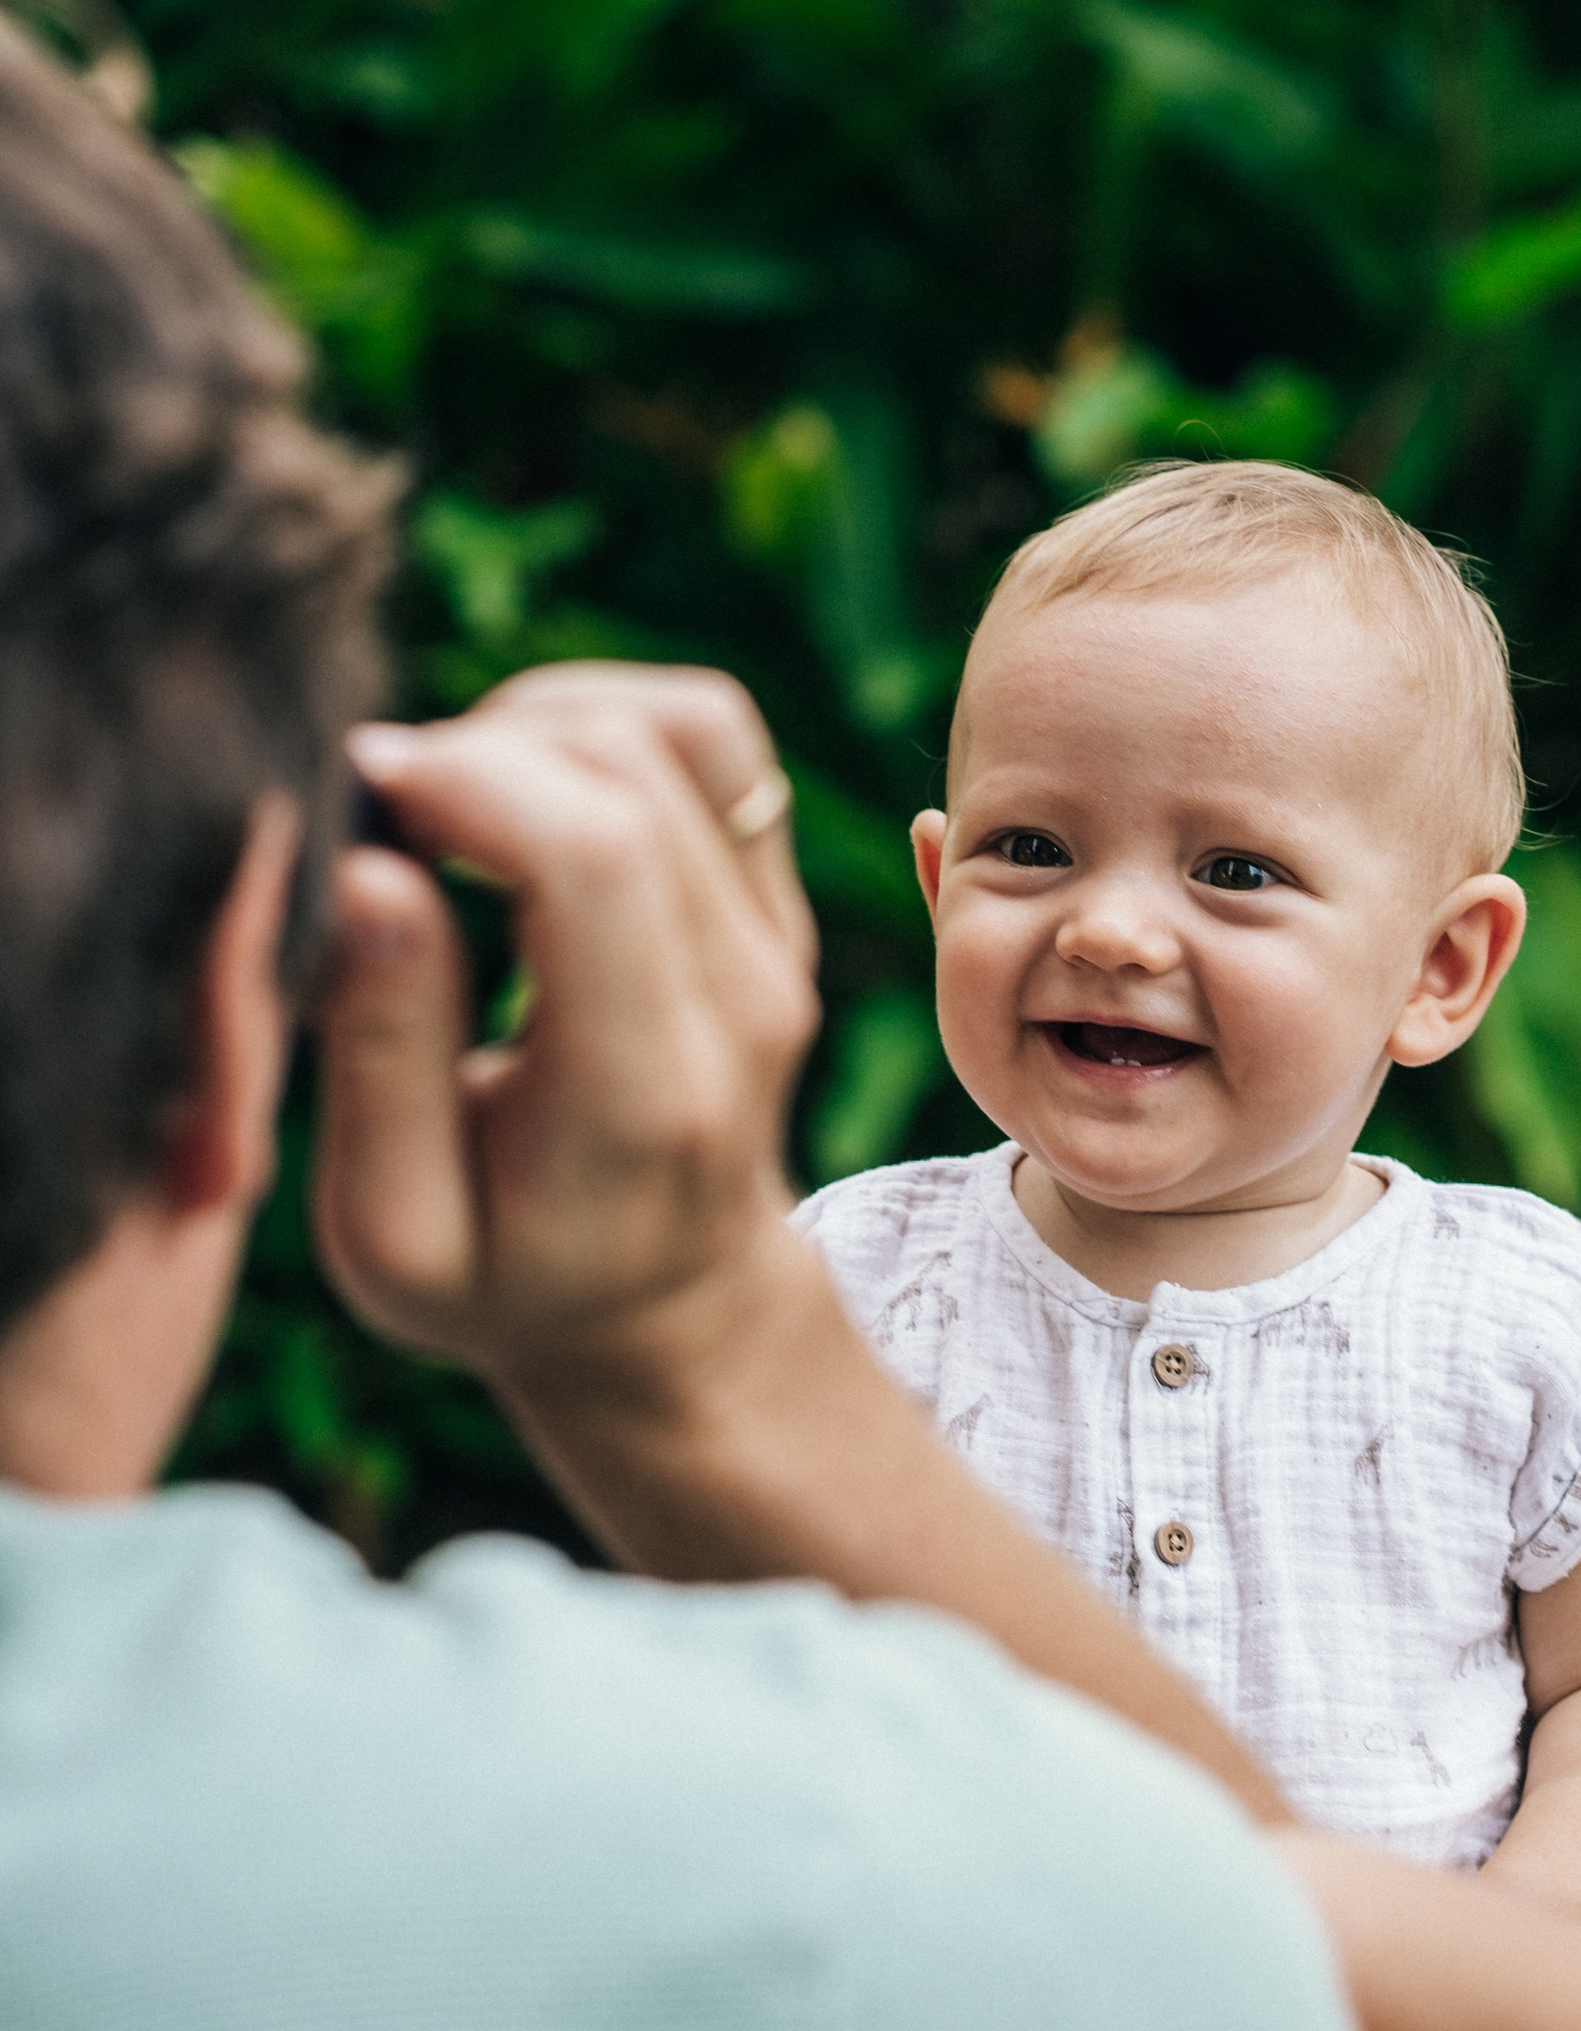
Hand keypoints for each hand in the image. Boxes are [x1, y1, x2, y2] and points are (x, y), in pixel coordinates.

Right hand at [312, 664, 819, 1395]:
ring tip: (447, 806)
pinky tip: (519, 796)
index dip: (465, 780)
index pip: (594, 854)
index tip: (355, 794)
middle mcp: (741, 998)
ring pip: (684, 727)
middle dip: (479, 745)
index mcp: (646, 1089)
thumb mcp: (398, 1227)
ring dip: (538, 722)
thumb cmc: (505, 1279)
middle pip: (633, 766)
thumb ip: (379, 1054)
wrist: (666, 1308)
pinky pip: (712, 740)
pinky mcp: (773, 898)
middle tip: (380, 814)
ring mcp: (776, 939)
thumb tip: (368, 871)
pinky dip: (601, 726)